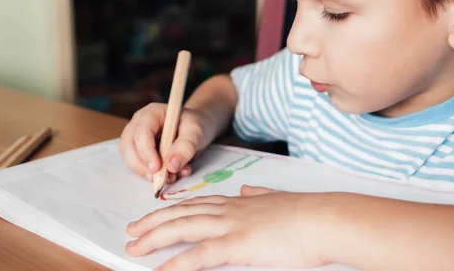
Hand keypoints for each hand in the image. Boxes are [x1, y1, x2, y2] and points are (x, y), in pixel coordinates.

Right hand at [119, 103, 210, 182]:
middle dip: (141, 165)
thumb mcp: (196, 131)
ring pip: (130, 158)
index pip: (141, 131)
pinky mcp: (141, 152)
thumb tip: (172, 165)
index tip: (157, 168)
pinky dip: (153, 175)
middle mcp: (139, 124)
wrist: (197, 129)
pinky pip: (139, 166)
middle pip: (128, 146)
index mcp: (152, 113)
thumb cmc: (195, 124)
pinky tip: (171, 176)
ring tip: (170, 178)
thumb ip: (186, 146)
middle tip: (159, 179)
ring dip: (146, 173)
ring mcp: (137, 138)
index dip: (146, 151)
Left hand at [125, 185, 329, 270]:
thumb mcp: (277, 199)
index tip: (155, 214)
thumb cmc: (307, 214)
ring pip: (182, 228)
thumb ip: (258, 194)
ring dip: (154, 236)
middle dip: (153, 222)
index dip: (173, 209)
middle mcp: (229, 209)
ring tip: (133, 246)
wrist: (323, 218)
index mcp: (238, 202)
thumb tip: (245, 190)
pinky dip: (174, 264)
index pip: (196, 203)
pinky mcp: (236, 244)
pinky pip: (197, 256)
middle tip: (131, 230)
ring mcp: (230, 225)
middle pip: (181, 213)